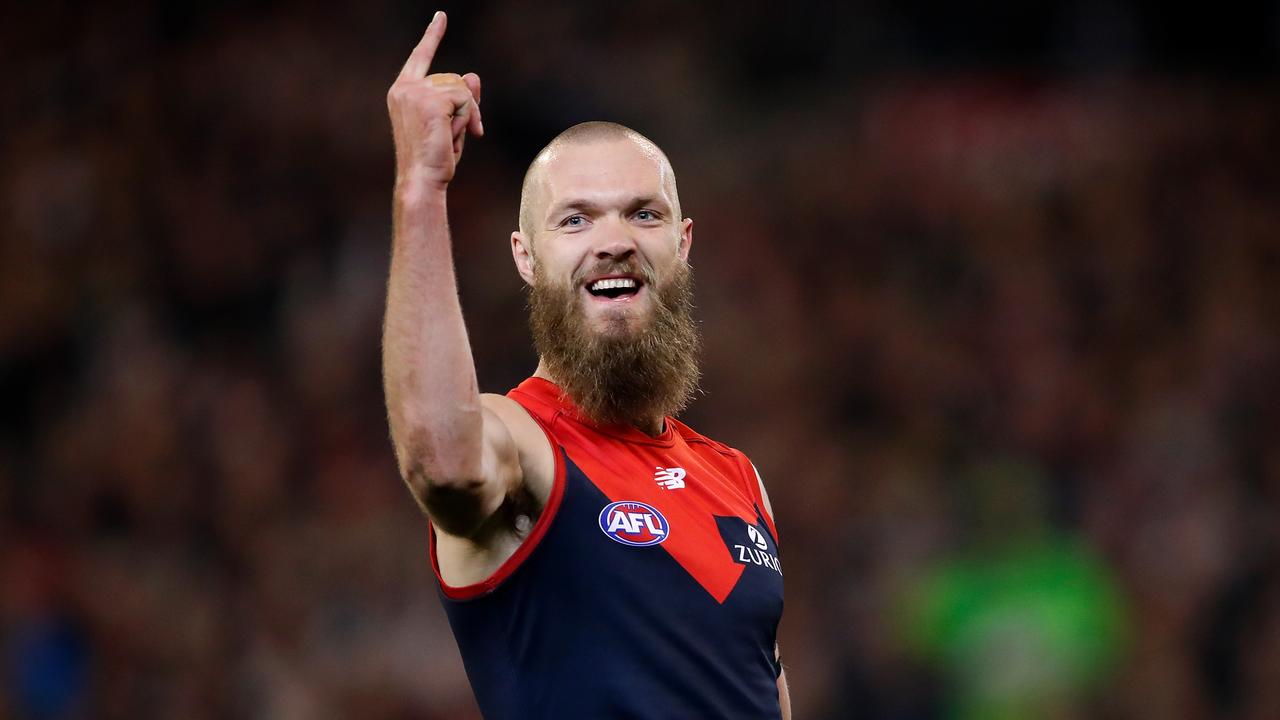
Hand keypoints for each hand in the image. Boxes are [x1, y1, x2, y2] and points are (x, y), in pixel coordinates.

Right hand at [387, 11, 482, 190]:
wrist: (422, 179)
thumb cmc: (433, 157)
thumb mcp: (450, 123)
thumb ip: (461, 99)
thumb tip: (473, 75)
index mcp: (402, 91)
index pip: (421, 56)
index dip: (432, 36)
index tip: (441, 17)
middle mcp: (405, 87)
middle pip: (453, 78)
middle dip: (466, 105)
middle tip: (466, 133)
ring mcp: (416, 92)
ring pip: (461, 89)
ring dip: (468, 114)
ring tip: (456, 138)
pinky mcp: (431, 100)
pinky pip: (465, 98)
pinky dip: (469, 117)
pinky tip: (460, 135)